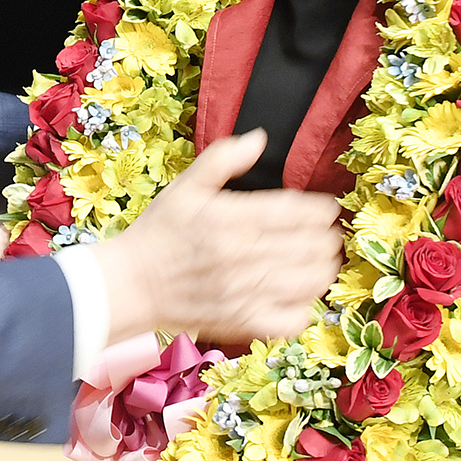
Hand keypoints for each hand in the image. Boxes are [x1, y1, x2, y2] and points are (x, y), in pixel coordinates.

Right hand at [92, 129, 343, 343]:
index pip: (297, 212)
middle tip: (328, 233)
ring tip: (322, 260)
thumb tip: (260, 138)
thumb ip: (224, 158)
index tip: (328, 208)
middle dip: (328, 237)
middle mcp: (243, 256)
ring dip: (324, 267)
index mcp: (232, 218)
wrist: (132, 284)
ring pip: (311, 281)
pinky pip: (293, 320)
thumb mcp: (186, 185)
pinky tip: (300, 294)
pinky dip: (306, 307)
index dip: (322, 210)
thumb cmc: (160, 232)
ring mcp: (246, 292)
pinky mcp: (244, 322)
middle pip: (312, 246)